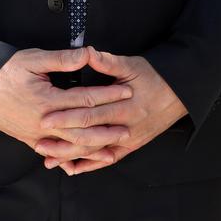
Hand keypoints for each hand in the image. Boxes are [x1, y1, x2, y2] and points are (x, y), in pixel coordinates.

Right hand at [0, 47, 132, 158]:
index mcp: (48, 100)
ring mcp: (34, 133)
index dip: (109, 95)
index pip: (86, 99)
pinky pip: (50, 151)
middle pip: (81, 129)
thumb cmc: (4, 70)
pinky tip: (78, 163)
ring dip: (90, 149)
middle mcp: (43, 122)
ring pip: (67, 145)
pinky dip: (66, 158)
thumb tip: (88, 54)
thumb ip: (63, 59)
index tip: (128, 92)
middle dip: (106, 130)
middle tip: (127, 131)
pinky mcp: (27, 138)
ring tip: (110, 151)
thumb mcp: (33, 59)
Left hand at [34, 49, 187, 174]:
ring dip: (72, 156)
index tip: (45, 118)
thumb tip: (87, 52)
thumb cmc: (156, 76)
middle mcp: (127, 126)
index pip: (91, 114)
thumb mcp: (133, 65)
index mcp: (126, 105)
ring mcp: (130, 139)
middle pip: (90, 136)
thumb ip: (108, 62)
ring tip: (48, 159)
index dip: (67, 117)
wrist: (181, 93)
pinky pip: (109, 159)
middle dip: (63, 141)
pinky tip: (72, 168)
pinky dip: (91, 165)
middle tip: (38, 142)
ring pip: (97, 152)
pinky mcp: (133, 146)